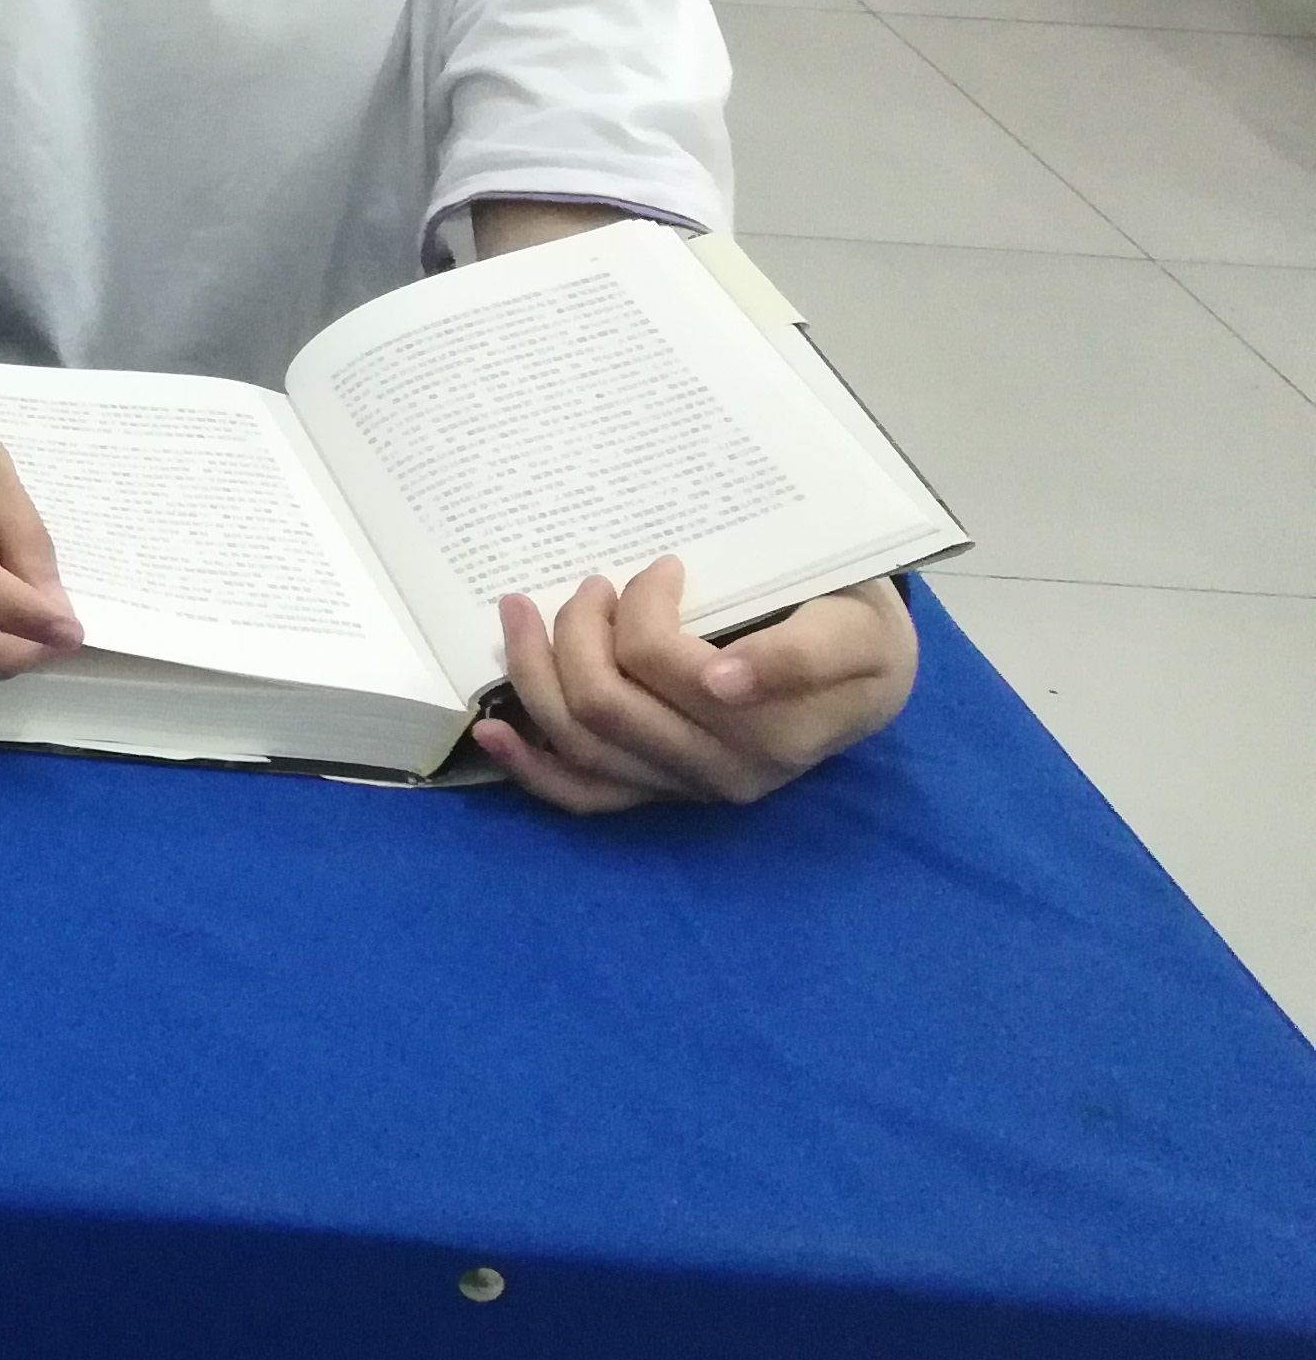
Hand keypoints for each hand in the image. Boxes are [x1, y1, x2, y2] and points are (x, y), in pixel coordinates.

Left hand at [473, 561, 915, 812]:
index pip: (662, 663)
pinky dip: (529, 766)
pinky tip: (490, 732)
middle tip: (592, 581)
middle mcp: (724, 773)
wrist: (868, 678)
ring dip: (534, 671)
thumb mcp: (858, 630)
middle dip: (576, 629)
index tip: (664, 564)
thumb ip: (802, 654)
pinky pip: (582, 794)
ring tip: (522, 610)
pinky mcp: (656, 792)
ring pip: (578, 741)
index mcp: (772, 731)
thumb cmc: (856, 633)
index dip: (645, 605)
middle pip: (603, 703)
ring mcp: (683, 788)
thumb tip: (722, 681)